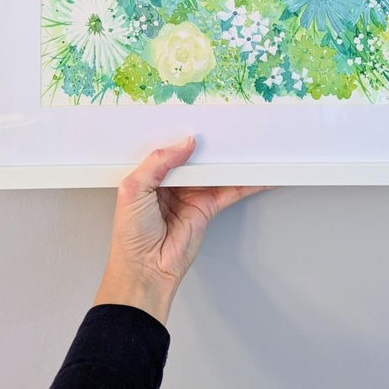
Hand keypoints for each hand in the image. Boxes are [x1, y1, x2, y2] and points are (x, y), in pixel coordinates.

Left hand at [94, 136, 268, 324]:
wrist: (145, 270)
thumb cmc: (130, 233)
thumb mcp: (134, 188)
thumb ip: (158, 162)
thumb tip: (186, 143)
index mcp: (150, 173)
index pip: (169, 148)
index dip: (181, 134)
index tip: (198, 118)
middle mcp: (171, 182)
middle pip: (195, 157)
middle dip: (209, 144)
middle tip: (227, 124)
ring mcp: (191, 194)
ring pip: (214, 171)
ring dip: (230, 161)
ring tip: (248, 144)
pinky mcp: (207, 208)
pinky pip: (229, 191)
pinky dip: (245, 183)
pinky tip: (258, 174)